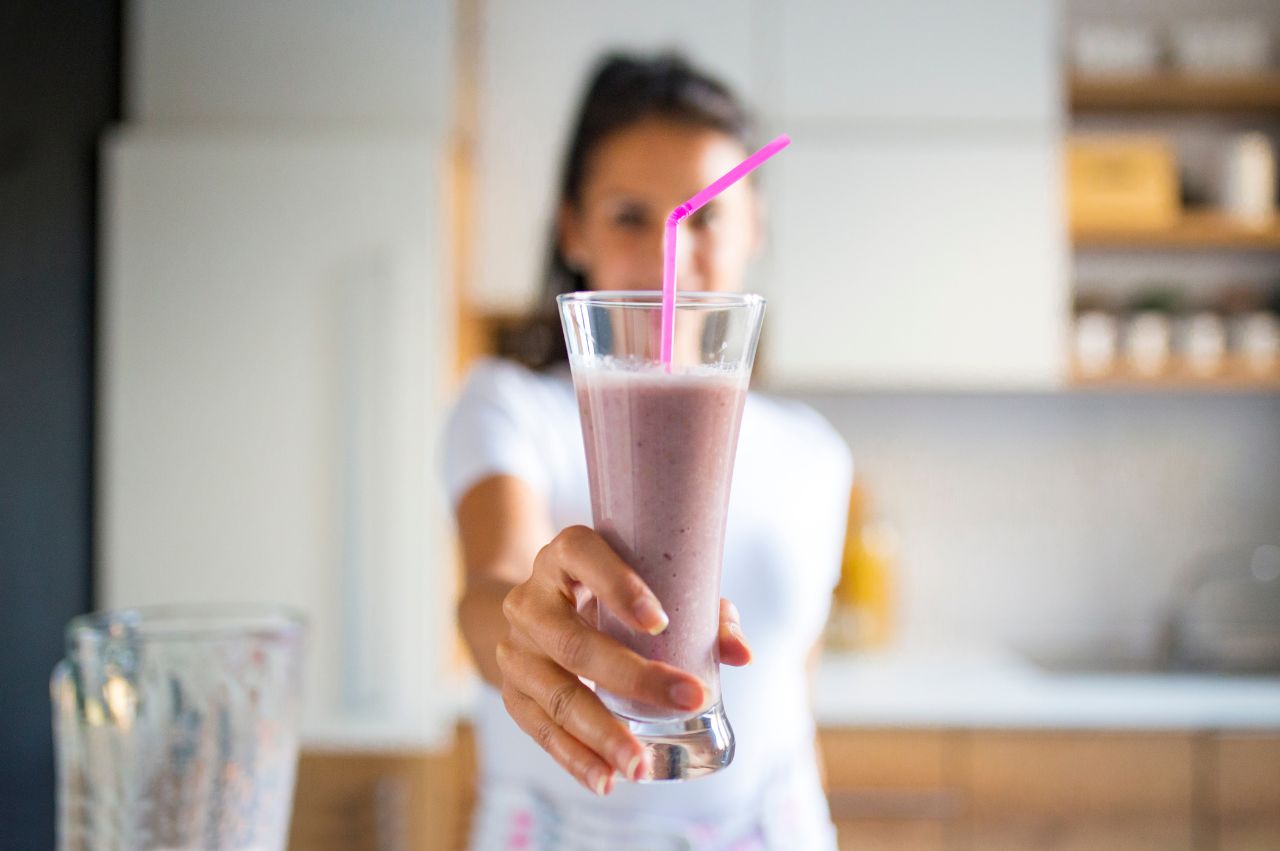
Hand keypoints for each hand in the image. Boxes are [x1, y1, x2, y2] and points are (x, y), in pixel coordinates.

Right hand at [496, 525, 751, 795]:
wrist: (540, 610)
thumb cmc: (613, 596)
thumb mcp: (650, 588)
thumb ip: (700, 613)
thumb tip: (740, 654)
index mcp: (564, 556)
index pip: (583, 556)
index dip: (619, 587)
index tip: (661, 622)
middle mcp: (530, 600)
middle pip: (575, 642)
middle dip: (634, 678)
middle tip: (689, 701)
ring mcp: (516, 649)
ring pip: (558, 694)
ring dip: (602, 733)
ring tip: (641, 765)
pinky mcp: (511, 692)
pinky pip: (541, 731)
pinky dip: (576, 759)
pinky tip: (605, 779)